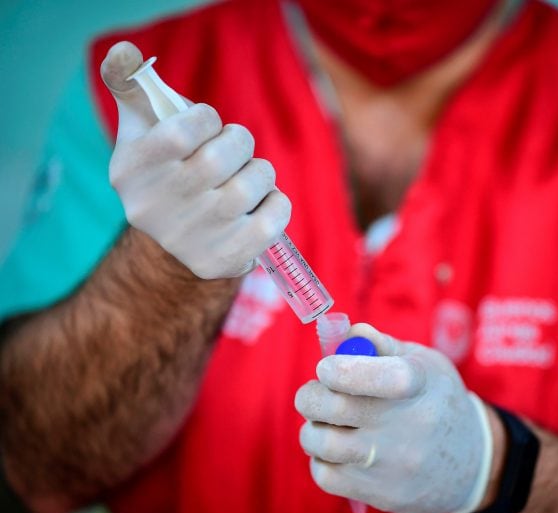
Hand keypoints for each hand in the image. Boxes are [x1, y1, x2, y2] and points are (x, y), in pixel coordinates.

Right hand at [101, 41, 290, 278]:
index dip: (208, 119)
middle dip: (240, 143)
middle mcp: (156, 207)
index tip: (208, 126)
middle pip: (222, 156)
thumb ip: (130, 85)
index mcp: (132, 169)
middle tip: (235, 150)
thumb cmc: (165, 171)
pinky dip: (278, 204)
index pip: (184, 129)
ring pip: (252, 184)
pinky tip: (263, 203)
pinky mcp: (223, 260)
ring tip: (247, 177)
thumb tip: (125, 52)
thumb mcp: (140, 130)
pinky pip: (273, 220)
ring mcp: (191, 238)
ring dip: (260, 172)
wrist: (174, 244)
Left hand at [294, 324, 492, 512]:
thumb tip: (346, 333)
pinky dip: (321, 460)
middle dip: (310, 396)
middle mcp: (407, 426)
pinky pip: (325, 475)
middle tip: (316, 392)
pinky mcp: (379, 493)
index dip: (343, 369)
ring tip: (327, 423)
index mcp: (419, 384)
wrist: (471, 464)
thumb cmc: (436, 401)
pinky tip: (339, 451)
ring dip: (312, 429)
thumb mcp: (425, 363)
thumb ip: (383, 345)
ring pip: (321, 443)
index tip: (326, 368)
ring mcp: (392, 463)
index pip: (382, 377)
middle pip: (334, 408)